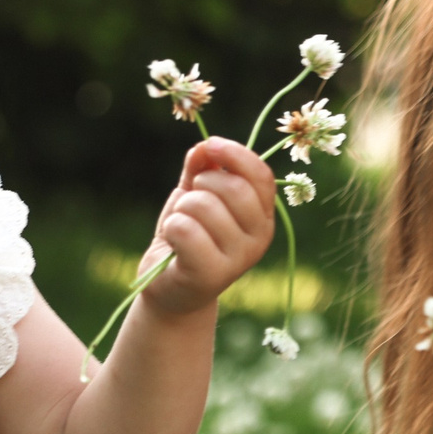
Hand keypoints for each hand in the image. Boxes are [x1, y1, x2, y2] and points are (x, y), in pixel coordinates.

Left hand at [137, 139, 275, 317]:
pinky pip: (185, 229)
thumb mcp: (195, 196)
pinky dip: (170, 227)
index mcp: (262, 216)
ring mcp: (238, 260)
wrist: (170, 287)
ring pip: (204, 206)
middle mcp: (259, 239)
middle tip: (190, 201)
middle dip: (201, 183)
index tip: (211, 146)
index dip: (236, 155)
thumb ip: (201, 169)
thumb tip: (205, 147)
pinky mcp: (211, 275)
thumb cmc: (187, 238)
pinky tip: (172, 243)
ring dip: (182, 208)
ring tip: (180, 225)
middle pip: (234, 189)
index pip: (261, 176)